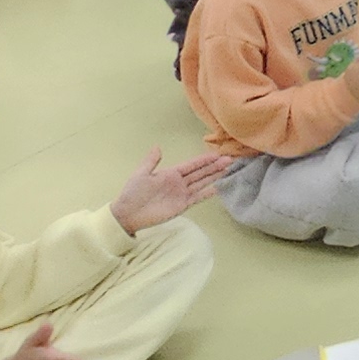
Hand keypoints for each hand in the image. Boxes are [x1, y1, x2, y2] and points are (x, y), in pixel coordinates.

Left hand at [113, 148, 236, 231]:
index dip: (204, 160)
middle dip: (214, 166)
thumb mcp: (141, 174)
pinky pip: (197, 197)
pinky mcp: (182, 206)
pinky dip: (207, 193)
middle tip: (230, 159)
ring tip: (228, 169)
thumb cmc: (133, 193)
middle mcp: (179, 182)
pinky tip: (217, 188)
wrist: (128, 213)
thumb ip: (151, 161)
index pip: (191, 165)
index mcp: (170, 173)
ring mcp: (181, 194)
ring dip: (214, 176)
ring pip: (202, 183)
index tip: (217, 154)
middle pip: (200, 173)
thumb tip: (158, 146)